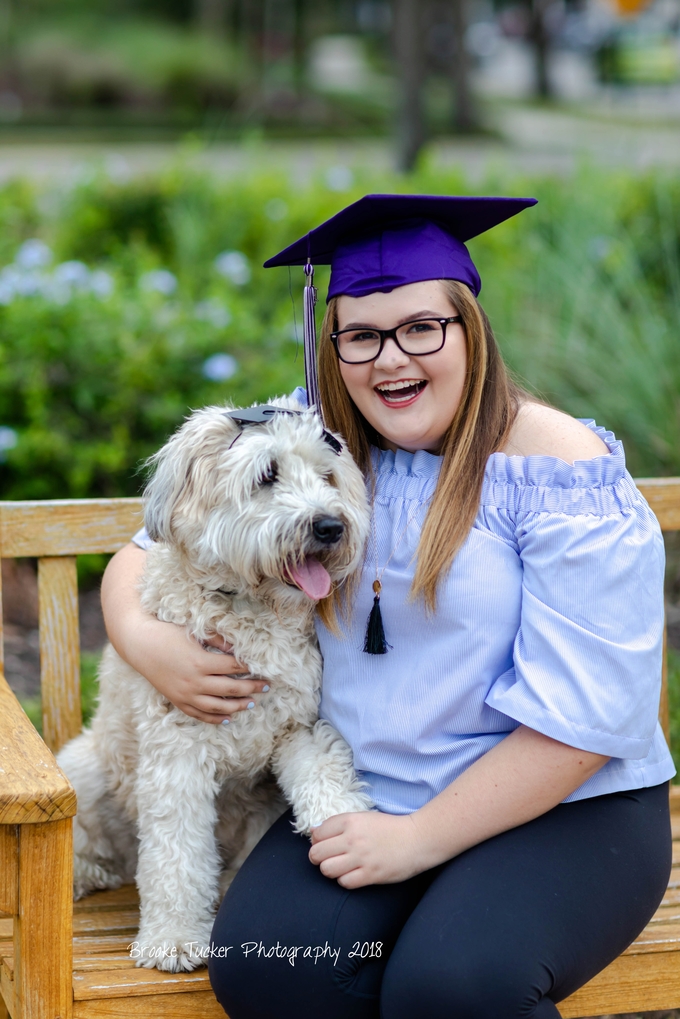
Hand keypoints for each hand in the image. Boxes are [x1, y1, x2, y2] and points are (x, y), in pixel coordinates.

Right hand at [102, 544, 268, 723]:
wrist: (139, 645)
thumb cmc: (167, 633)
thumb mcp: (194, 633)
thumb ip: (218, 640)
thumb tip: (239, 648)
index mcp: (201, 662)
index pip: (233, 667)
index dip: (250, 668)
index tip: (264, 668)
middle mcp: (194, 682)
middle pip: (230, 689)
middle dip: (251, 688)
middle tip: (267, 687)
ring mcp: (185, 694)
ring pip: (217, 706)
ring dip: (237, 706)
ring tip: (252, 704)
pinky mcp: (177, 701)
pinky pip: (199, 714)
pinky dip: (214, 718)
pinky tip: (227, 718)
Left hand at [308, 811, 427, 888]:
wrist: (417, 839)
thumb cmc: (389, 828)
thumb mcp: (363, 818)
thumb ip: (338, 824)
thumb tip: (313, 831)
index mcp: (350, 821)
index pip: (318, 834)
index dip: (318, 841)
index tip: (326, 844)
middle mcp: (352, 838)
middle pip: (317, 853)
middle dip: (318, 857)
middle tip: (328, 858)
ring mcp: (361, 858)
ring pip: (326, 870)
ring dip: (330, 870)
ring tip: (340, 867)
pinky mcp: (370, 875)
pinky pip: (344, 882)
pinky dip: (345, 880)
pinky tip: (353, 874)